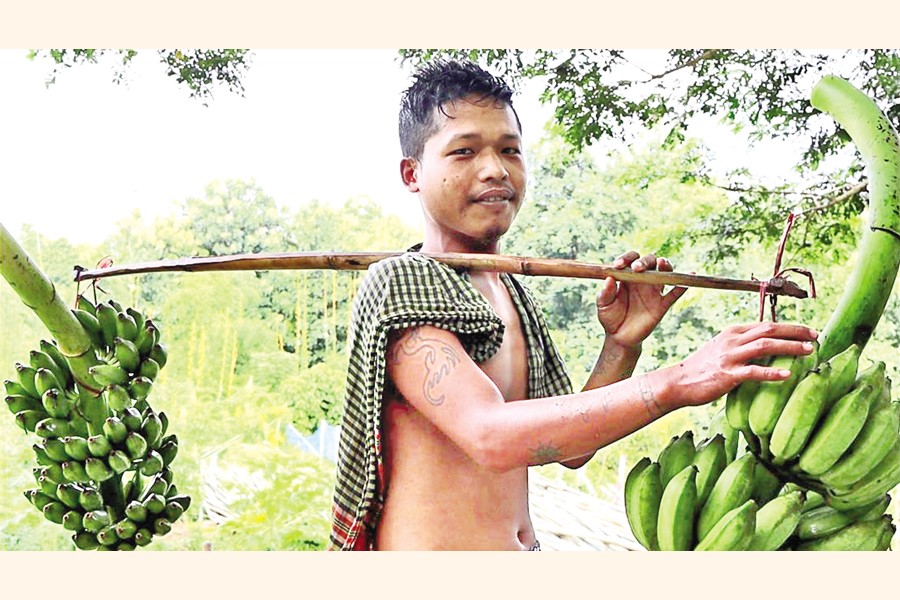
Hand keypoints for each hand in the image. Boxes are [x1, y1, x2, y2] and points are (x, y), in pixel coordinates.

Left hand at [596, 251, 686, 349]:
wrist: (619, 337)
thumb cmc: (610, 317)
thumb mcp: (603, 305)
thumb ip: (605, 293)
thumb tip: (609, 279)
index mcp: (627, 276)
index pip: (630, 260)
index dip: (626, 259)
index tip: (618, 265)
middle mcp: (642, 280)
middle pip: (650, 262)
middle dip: (644, 261)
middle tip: (636, 268)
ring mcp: (654, 291)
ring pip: (664, 273)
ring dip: (665, 265)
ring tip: (662, 263)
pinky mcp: (662, 305)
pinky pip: (674, 294)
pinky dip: (681, 286)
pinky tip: (687, 279)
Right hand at [669, 322, 818, 406]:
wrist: (678, 382)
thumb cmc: (702, 368)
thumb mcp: (721, 349)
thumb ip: (741, 346)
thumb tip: (766, 349)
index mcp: (733, 332)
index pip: (766, 324)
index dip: (790, 327)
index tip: (808, 332)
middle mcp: (732, 340)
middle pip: (769, 329)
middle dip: (795, 332)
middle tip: (816, 336)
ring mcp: (730, 356)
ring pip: (765, 346)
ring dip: (790, 347)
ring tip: (809, 351)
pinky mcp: (728, 374)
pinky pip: (754, 371)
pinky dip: (772, 372)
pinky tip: (787, 375)